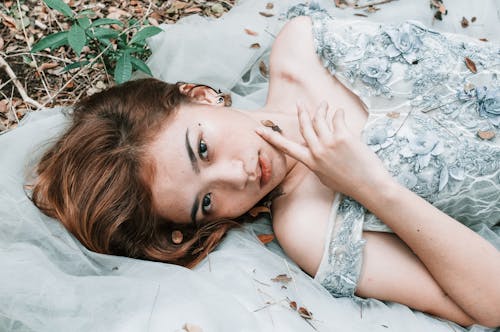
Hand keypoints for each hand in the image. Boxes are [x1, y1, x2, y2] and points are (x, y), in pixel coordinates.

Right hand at [256, 101, 393, 200]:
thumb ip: (315, 162)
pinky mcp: (343, 137)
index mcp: (310, 162)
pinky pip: (337, 118)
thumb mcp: (324, 176)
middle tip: (300, 103)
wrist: (369, 186)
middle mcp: (316, 152)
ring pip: (319, 119)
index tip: (258, 130)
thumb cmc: (348, 184)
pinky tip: (339, 112)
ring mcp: (329, 144)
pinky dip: (337, 113)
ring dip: (320, 109)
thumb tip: (310, 151)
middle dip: (301, 112)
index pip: (285, 147)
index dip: (270, 138)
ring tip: (323, 104)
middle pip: (304, 126)